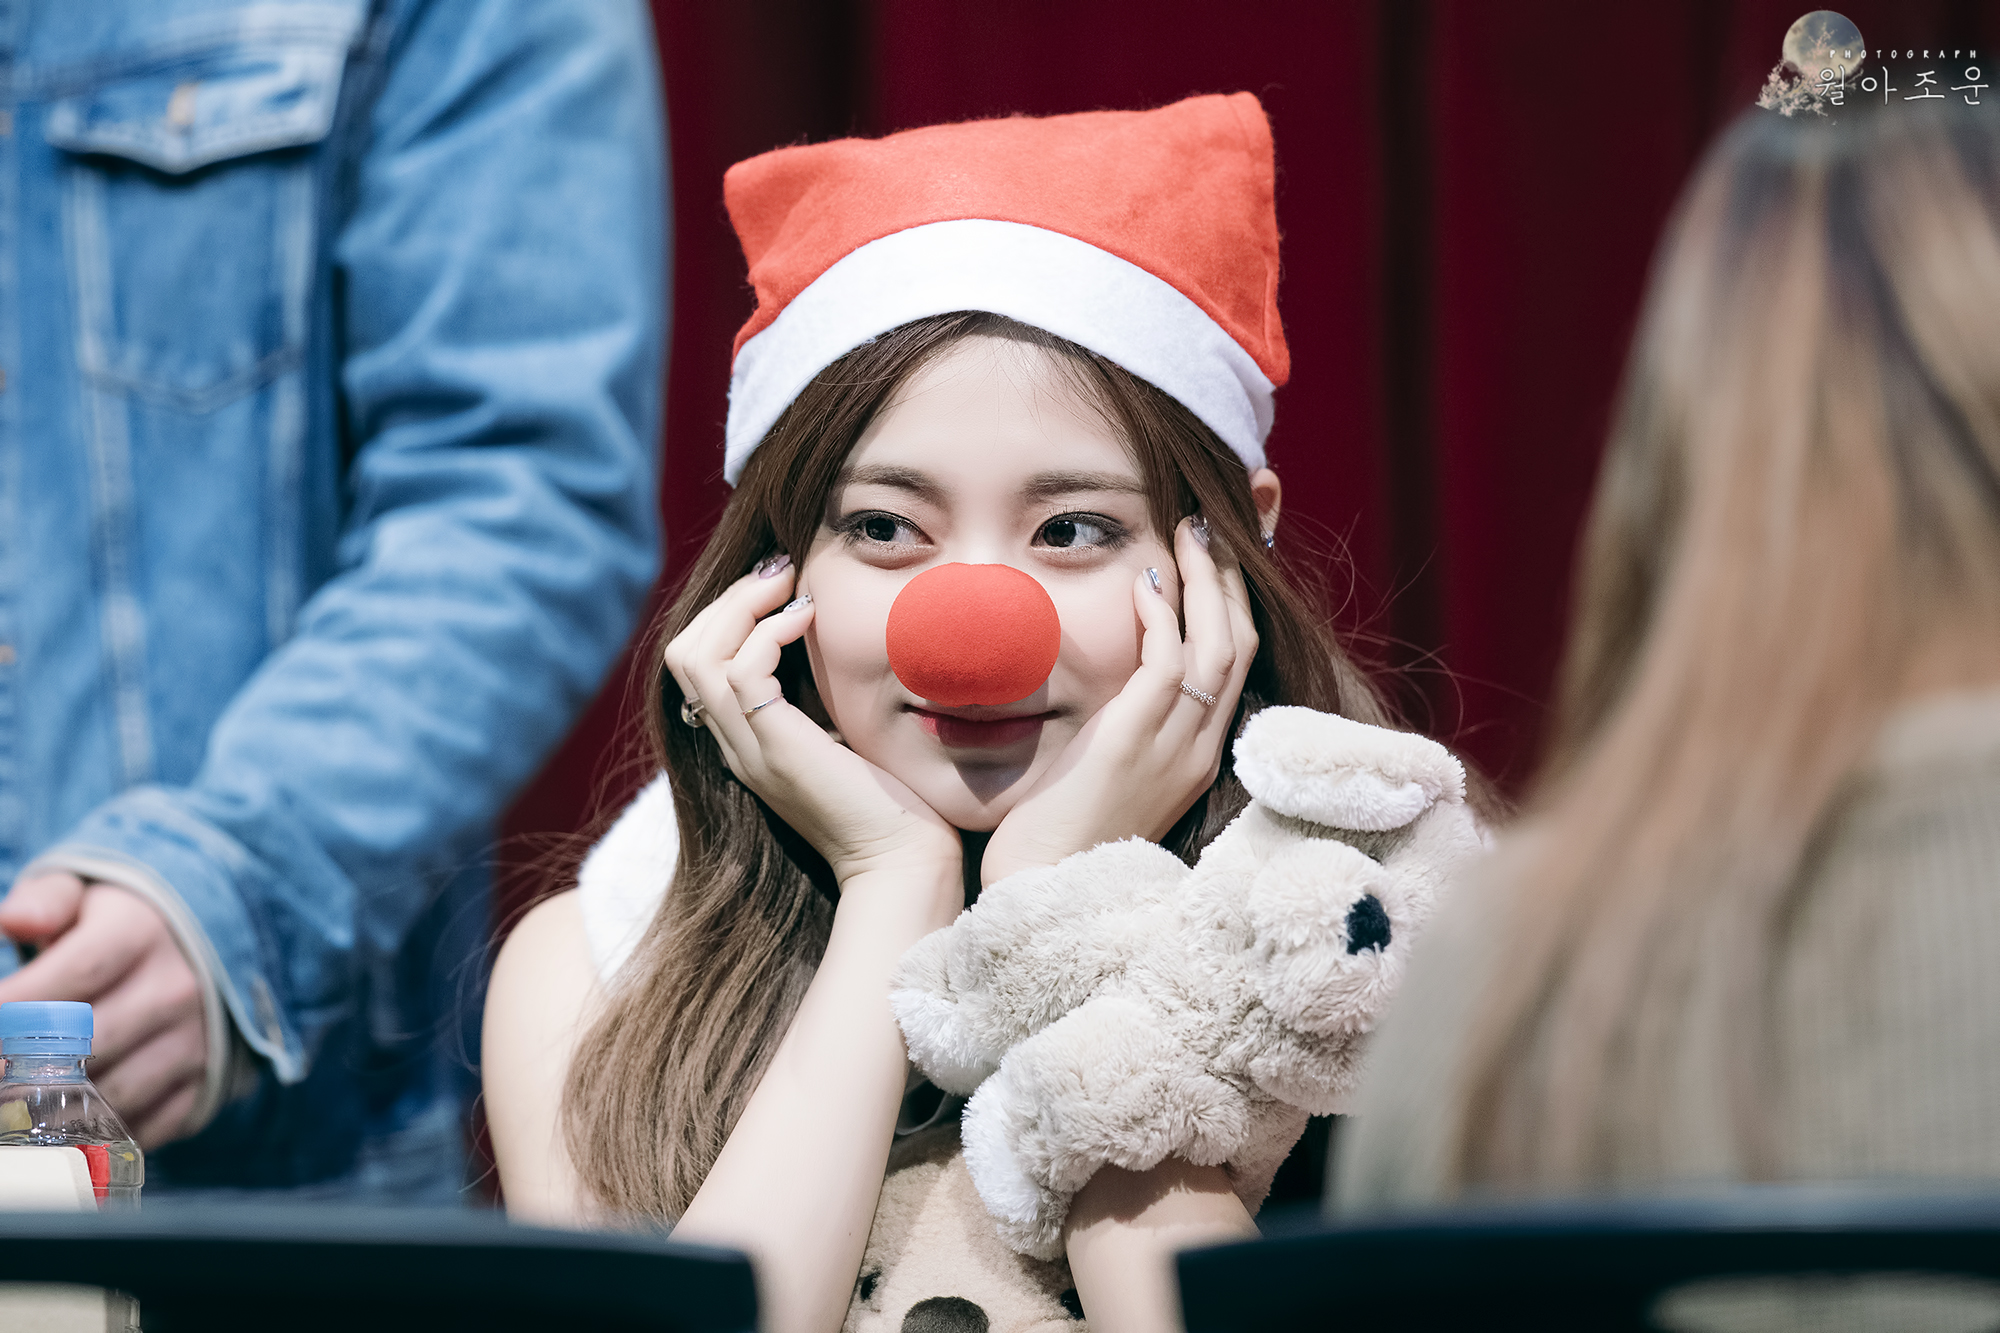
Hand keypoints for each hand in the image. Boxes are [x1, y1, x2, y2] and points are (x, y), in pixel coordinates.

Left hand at [0, 874, 207, 1147]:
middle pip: (89, 1044)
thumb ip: (46, 900)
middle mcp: (176, 987)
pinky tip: (67, 1121)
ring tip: (21, 1101)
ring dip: (57, 1107)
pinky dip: (101, 1131)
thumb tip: (14, 919)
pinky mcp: (205, 1084)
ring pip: (112, 1094)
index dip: (17, 1005)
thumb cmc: (124, 927)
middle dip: (23, 1067)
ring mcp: (195, 1040)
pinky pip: (145, 1125)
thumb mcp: (88, 895)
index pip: (74, 974)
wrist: (211, 952)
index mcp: (142, 933)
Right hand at [663, 560, 962, 912]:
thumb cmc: (896, 804)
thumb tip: (831, 637)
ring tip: (790, 585)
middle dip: (727, 601)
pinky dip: (768, 632)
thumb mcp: (848, 736)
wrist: (905, 865)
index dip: (729, 617)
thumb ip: (826, 698)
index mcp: (748, 743)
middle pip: (684, 655)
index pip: (699, 667)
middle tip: (780, 572)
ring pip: (697, 656)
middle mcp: (736, 746)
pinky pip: (740, 672)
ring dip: (741, 606)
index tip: (781, 587)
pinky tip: (809, 617)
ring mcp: (749, 750)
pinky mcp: (775, 751)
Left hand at [981, 517, 1256, 885]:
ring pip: (1217, 644)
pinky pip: (1168, 664)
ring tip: (1187, 532)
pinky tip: (1144, 583)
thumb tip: (1110, 687)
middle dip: (1228, 579)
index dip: (1230, 607)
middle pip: (1239, 644)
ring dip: (1205, 581)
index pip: (1234, 666)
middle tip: (1206, 529)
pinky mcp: (1137, 742)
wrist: (1044, 892)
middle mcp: (1200, 748)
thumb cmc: (1059, 839)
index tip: (1213, 562)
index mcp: (1197, 756)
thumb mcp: (1107, 775)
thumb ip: (1122, 730)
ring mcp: (1176, 747)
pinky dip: (1162, 617)